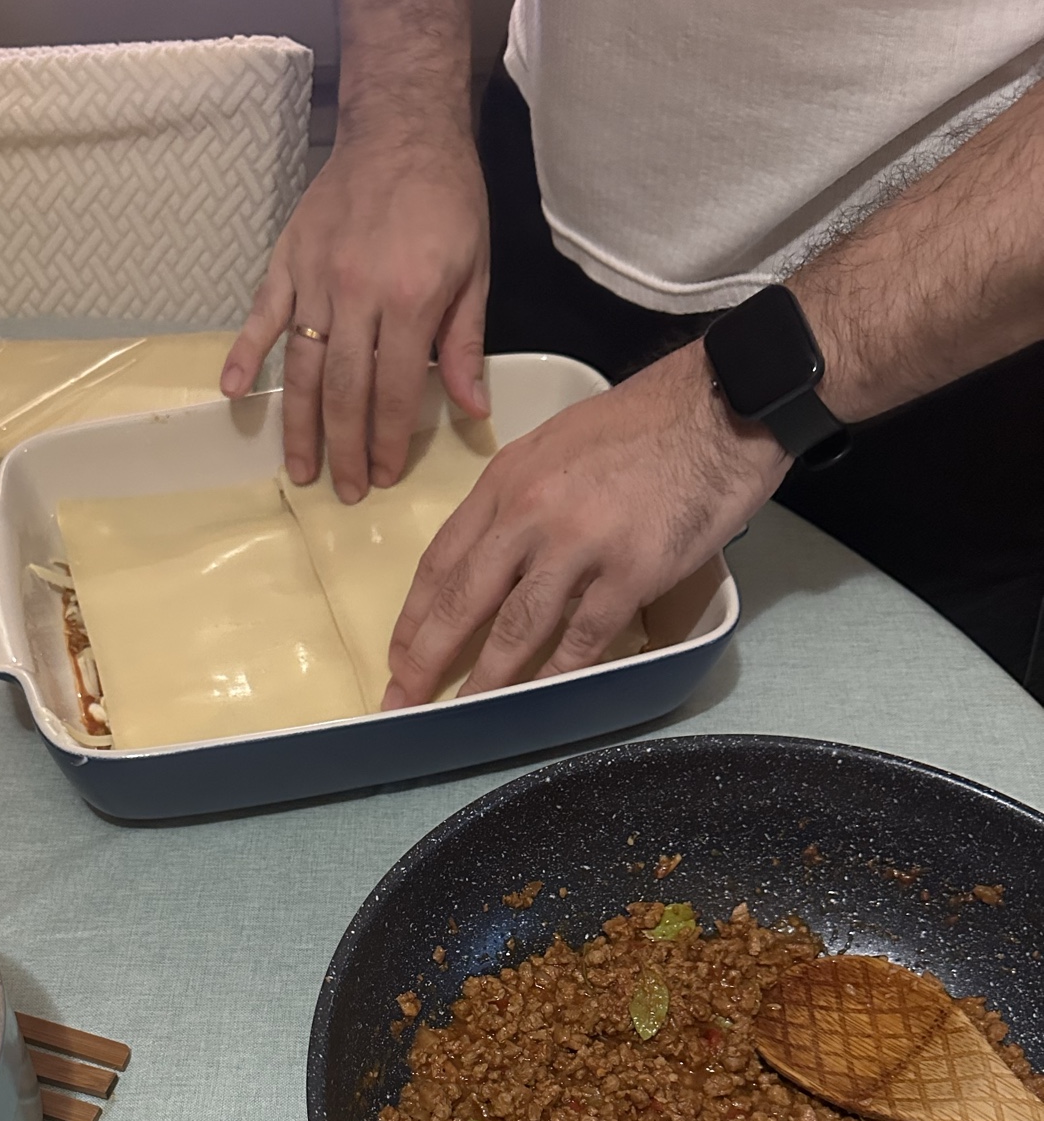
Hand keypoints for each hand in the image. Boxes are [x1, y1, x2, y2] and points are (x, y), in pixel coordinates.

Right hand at [220, 124, 489, 501]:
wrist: (402, 128)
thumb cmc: (447, 199)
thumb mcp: (475, 270)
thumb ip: (465, 343)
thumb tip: (472, 410)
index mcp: (409, 301)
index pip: (395, 391)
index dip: (389, 440)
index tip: (386, 474)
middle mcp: (356, 296)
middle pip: (344, 392)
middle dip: (345, 449)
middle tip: (346, 491)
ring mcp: (315, 280)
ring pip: (303, 369)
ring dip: (300, 426)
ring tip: (300, 470)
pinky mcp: (287, 262)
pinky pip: (261, 317)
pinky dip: (245, 355)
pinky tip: (234, 394)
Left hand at [382, 344, 790, 705]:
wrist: (722, 404)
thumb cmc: (645, 421)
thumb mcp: (556, 442)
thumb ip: (520, 496)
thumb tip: (495, 552)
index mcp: (507, 480)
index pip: (442, 559)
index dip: (415, 615)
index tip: (398, 652)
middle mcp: (531, 513)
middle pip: (464, 600)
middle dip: (425, 658)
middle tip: (403, 699)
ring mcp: (580, 545)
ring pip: (516, 628)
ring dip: (485, 681)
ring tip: (461, 715)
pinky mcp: (630, 572)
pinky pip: (582, 640)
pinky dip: (555, 677)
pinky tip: (536, 704)